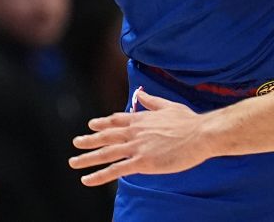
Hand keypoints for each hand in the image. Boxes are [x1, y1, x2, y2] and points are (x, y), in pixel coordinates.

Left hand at [69, 89, 212, 184]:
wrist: (200, 134)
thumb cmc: (188, 121)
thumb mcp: (167, 105)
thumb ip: (151, 101)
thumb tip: (140, 93)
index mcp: (140, 119)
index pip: (116, 120)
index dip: (102, 123)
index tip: (91, 125)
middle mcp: (134, 131)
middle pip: (106, 136)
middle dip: (89, 140)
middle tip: (75, 143)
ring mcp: (136, 147)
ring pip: (106, 153)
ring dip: (87, 158)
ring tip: (74, 162)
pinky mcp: (142, 162)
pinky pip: (115, 170)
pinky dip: (99, 176)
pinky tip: (87, 180)